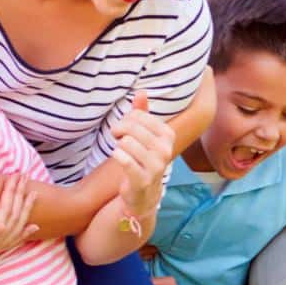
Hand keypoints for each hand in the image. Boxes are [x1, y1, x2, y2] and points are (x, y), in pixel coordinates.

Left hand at [109, 94, 173, 217]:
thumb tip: (141, 91)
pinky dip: (117, 156)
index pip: (139, 115)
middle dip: (119, 130)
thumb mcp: (143, 135)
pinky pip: (124, 159)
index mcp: (168, 135)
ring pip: (127, 142)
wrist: (143, 193)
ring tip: (121, 150)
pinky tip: (118, 158)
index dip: (125, 120)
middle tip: (117, 138)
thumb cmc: (142, 159)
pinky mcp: (143, 180)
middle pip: (132, 128)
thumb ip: (142, 113)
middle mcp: (165, 150)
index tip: (123, 129)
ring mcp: (156, 166)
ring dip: (118, 145)